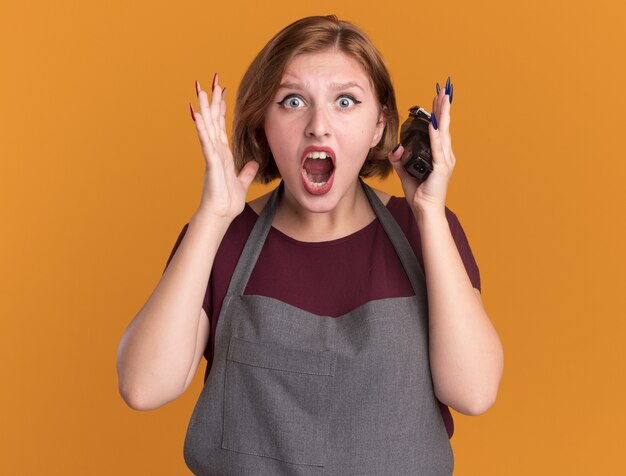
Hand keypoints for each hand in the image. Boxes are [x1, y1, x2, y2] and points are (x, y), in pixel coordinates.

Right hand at [190, 74, 258, 220]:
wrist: (220, 215)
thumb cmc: (227, 201)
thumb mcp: (241, 182)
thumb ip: (246, 172)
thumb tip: (254, 162)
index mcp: (223, 153)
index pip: (222, 125)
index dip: (222, 108)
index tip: (223, 90)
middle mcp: (215, 151)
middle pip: (213, 120)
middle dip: (213, 100)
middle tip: (211, 80)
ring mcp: (211, 156)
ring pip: (207, 127)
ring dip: (204, 108)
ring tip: (201, 90)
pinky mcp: (211, 164)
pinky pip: (206, 143)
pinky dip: (201, 129)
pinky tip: (196, 115)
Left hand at [388, 78, 455, 215]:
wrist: (426, 211)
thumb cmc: (420, 195)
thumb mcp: (406, 173)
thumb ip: (400, 160)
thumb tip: (395, 149)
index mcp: (439, 156)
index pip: (439, 129)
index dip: (438, 113)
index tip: (437, 98)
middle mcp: (445, 156)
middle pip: (444, 126)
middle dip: (443, 107)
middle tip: (443, 90)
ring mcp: (445, 161)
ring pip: (443, 132)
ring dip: (442, 115)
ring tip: (443, 99)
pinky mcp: (441, 168)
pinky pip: (437, 148)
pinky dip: (435, 135)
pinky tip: (433, 124)